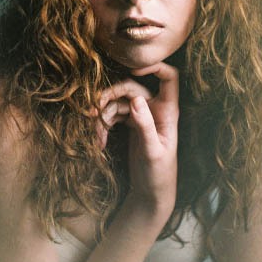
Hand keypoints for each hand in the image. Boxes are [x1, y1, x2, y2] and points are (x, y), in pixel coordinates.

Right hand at [100, 63, 178, 218]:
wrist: (151, 194)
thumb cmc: (159, 174)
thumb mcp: (152, 151)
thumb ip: (145, 125)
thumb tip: (136, 99)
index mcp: (167, 110)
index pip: (168, 77)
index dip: (153, 67)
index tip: (132, 72)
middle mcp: (155, 109)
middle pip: (131, 87)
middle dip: (111, 96)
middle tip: (93, 112)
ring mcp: (141, 116)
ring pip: (118, 102)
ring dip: (103, 115)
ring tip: (96, 136)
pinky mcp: (130, 124)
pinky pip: (113, 115)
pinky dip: (103, 125)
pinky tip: (99, 141)